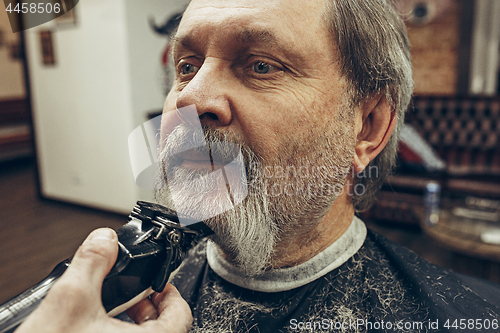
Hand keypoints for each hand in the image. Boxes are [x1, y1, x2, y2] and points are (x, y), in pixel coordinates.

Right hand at [15, 228, 191, 332]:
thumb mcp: (71, 301)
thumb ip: (93, 263)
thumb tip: (104, 240)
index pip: (181, 314)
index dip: (170, 292)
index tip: (158, 283)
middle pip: (165, 327)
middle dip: (147, 305)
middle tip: (132, 293)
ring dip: (133, 322)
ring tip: (111, 309)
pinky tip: (95, 327)